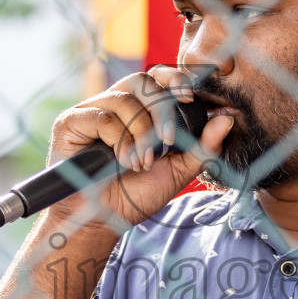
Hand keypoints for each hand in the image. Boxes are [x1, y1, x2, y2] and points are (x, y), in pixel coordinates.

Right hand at [45, 66, 233, 231]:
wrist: (102, 221)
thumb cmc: (135, 195)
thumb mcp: (177, 171)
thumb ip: (202, 147)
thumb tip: (227, 118)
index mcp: (139, 109)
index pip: (158, 78)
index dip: (175, 79)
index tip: (191, 96)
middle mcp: (115, 103)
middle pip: (143, 80)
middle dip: (162, 109)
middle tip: (169, 141)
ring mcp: (91, 110)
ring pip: (125, 98)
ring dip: (142, 131)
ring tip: (144, 161)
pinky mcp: (70, 122)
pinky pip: (102, 117)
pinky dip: (120, 139)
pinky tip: (125, 162)